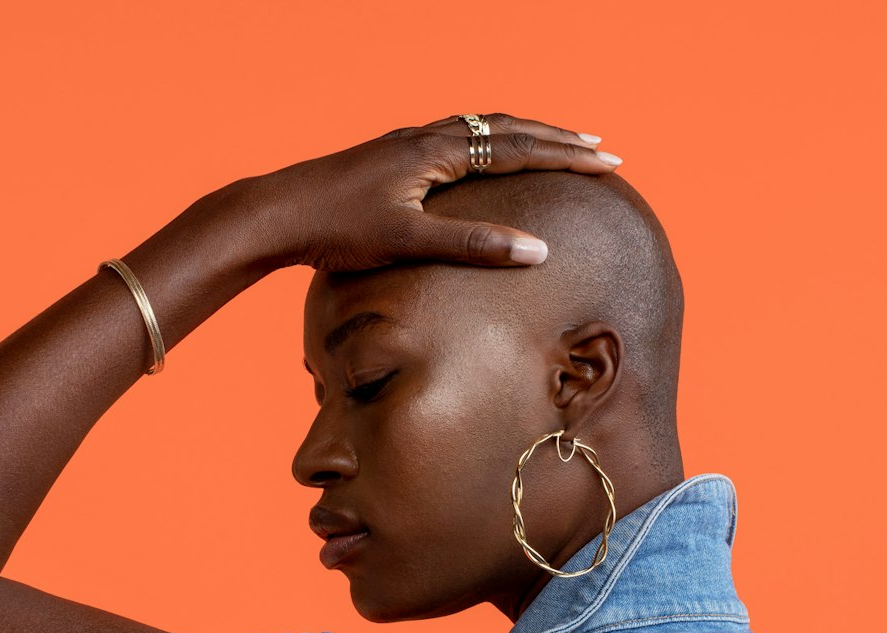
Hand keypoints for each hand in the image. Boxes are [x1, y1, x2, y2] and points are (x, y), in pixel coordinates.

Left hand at [243, 113, 618, 272]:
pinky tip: (488, 157)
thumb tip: (537, 250)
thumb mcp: (410, 241)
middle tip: (600, 149)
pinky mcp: (392, 159)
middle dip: (557, 140)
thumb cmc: (338, 228)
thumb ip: (474, 246)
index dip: (567, 157)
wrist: (277, 214)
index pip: (519, 148)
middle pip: (507, 128)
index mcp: (437, 151)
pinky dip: (490, 142)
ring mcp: (407, 145)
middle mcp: (426, 138)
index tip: (608, 162)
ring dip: (525, 136)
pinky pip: (457, 138)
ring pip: (482, 128)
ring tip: (557, 145)